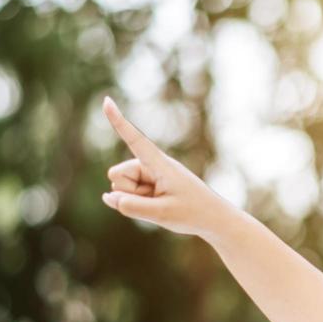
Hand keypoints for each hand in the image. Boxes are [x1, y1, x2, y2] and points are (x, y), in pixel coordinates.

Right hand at [100, 97, 235, 241]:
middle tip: (158, 201)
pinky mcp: (149, 185)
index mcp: (161, 164)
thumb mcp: (161, 214)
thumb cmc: (194, 213)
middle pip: (117, 175)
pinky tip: (158, 205)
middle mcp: (152, 164)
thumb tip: (108, 196)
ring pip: (120, 188)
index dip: (119, 121)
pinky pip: (128, 196)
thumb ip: (131, 206)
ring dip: (135, 200)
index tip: (107, 101)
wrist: (215, 220)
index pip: (135, 139)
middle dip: (128, 192)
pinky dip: (137, 204)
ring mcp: (149, 175)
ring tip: (162, 204)